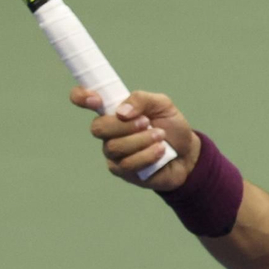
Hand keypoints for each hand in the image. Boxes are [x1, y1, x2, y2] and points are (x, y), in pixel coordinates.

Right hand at [70, 87, 196, 191]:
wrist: (187, 153)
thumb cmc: (171, 127)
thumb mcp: (162, 105)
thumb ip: (141, 99)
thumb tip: (121, 111)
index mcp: (113, 110)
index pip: (85, 99)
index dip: (81, 96)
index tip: (95, 99)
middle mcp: (108, 131)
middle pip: (98, 128)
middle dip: (124, 125)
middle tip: (147, 123)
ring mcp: (113, 153)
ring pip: (115, 147)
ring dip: (141, 140)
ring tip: (160, 137)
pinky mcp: (122, 171)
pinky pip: (127, 164)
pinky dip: (147, 155)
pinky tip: (160, 151)